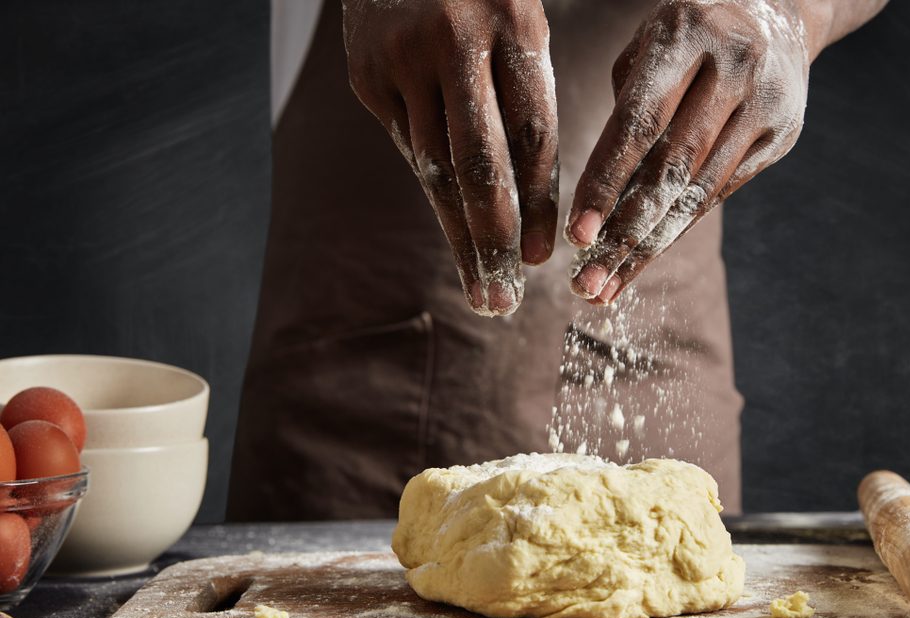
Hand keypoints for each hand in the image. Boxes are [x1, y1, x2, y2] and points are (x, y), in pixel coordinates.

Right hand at [343, 0, 558, 315]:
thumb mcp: (519, 20)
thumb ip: (524, 93)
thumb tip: (529, 199)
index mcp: (513, 24)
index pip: (531, 134)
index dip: (538, 203)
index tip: (542, 257)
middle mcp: (454, 42)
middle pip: (477, 162)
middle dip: (494, 238)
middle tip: (505, 298)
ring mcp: (402, 60)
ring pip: (435, 167)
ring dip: (460, 233)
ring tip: (481, 285)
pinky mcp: (366, 76)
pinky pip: (409, 147)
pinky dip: (434, 189)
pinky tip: (455, 228)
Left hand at [566, 0, 815, 303]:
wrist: (779, 9)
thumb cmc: (686, 31)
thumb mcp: (647, 42)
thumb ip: (624, 107)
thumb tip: (601, 193)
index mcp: (685, 36)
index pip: (637, 124)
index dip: (605, 184)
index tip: (575, 237)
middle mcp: (733, 69)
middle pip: (671, 169)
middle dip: (624, 234)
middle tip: (585, 285)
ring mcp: (765, 104)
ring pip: (698, 192)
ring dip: (648, 247)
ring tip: (606, 287)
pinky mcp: (781, 136)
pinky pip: (719, 193)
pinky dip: (677, 229)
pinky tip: (642, 259)